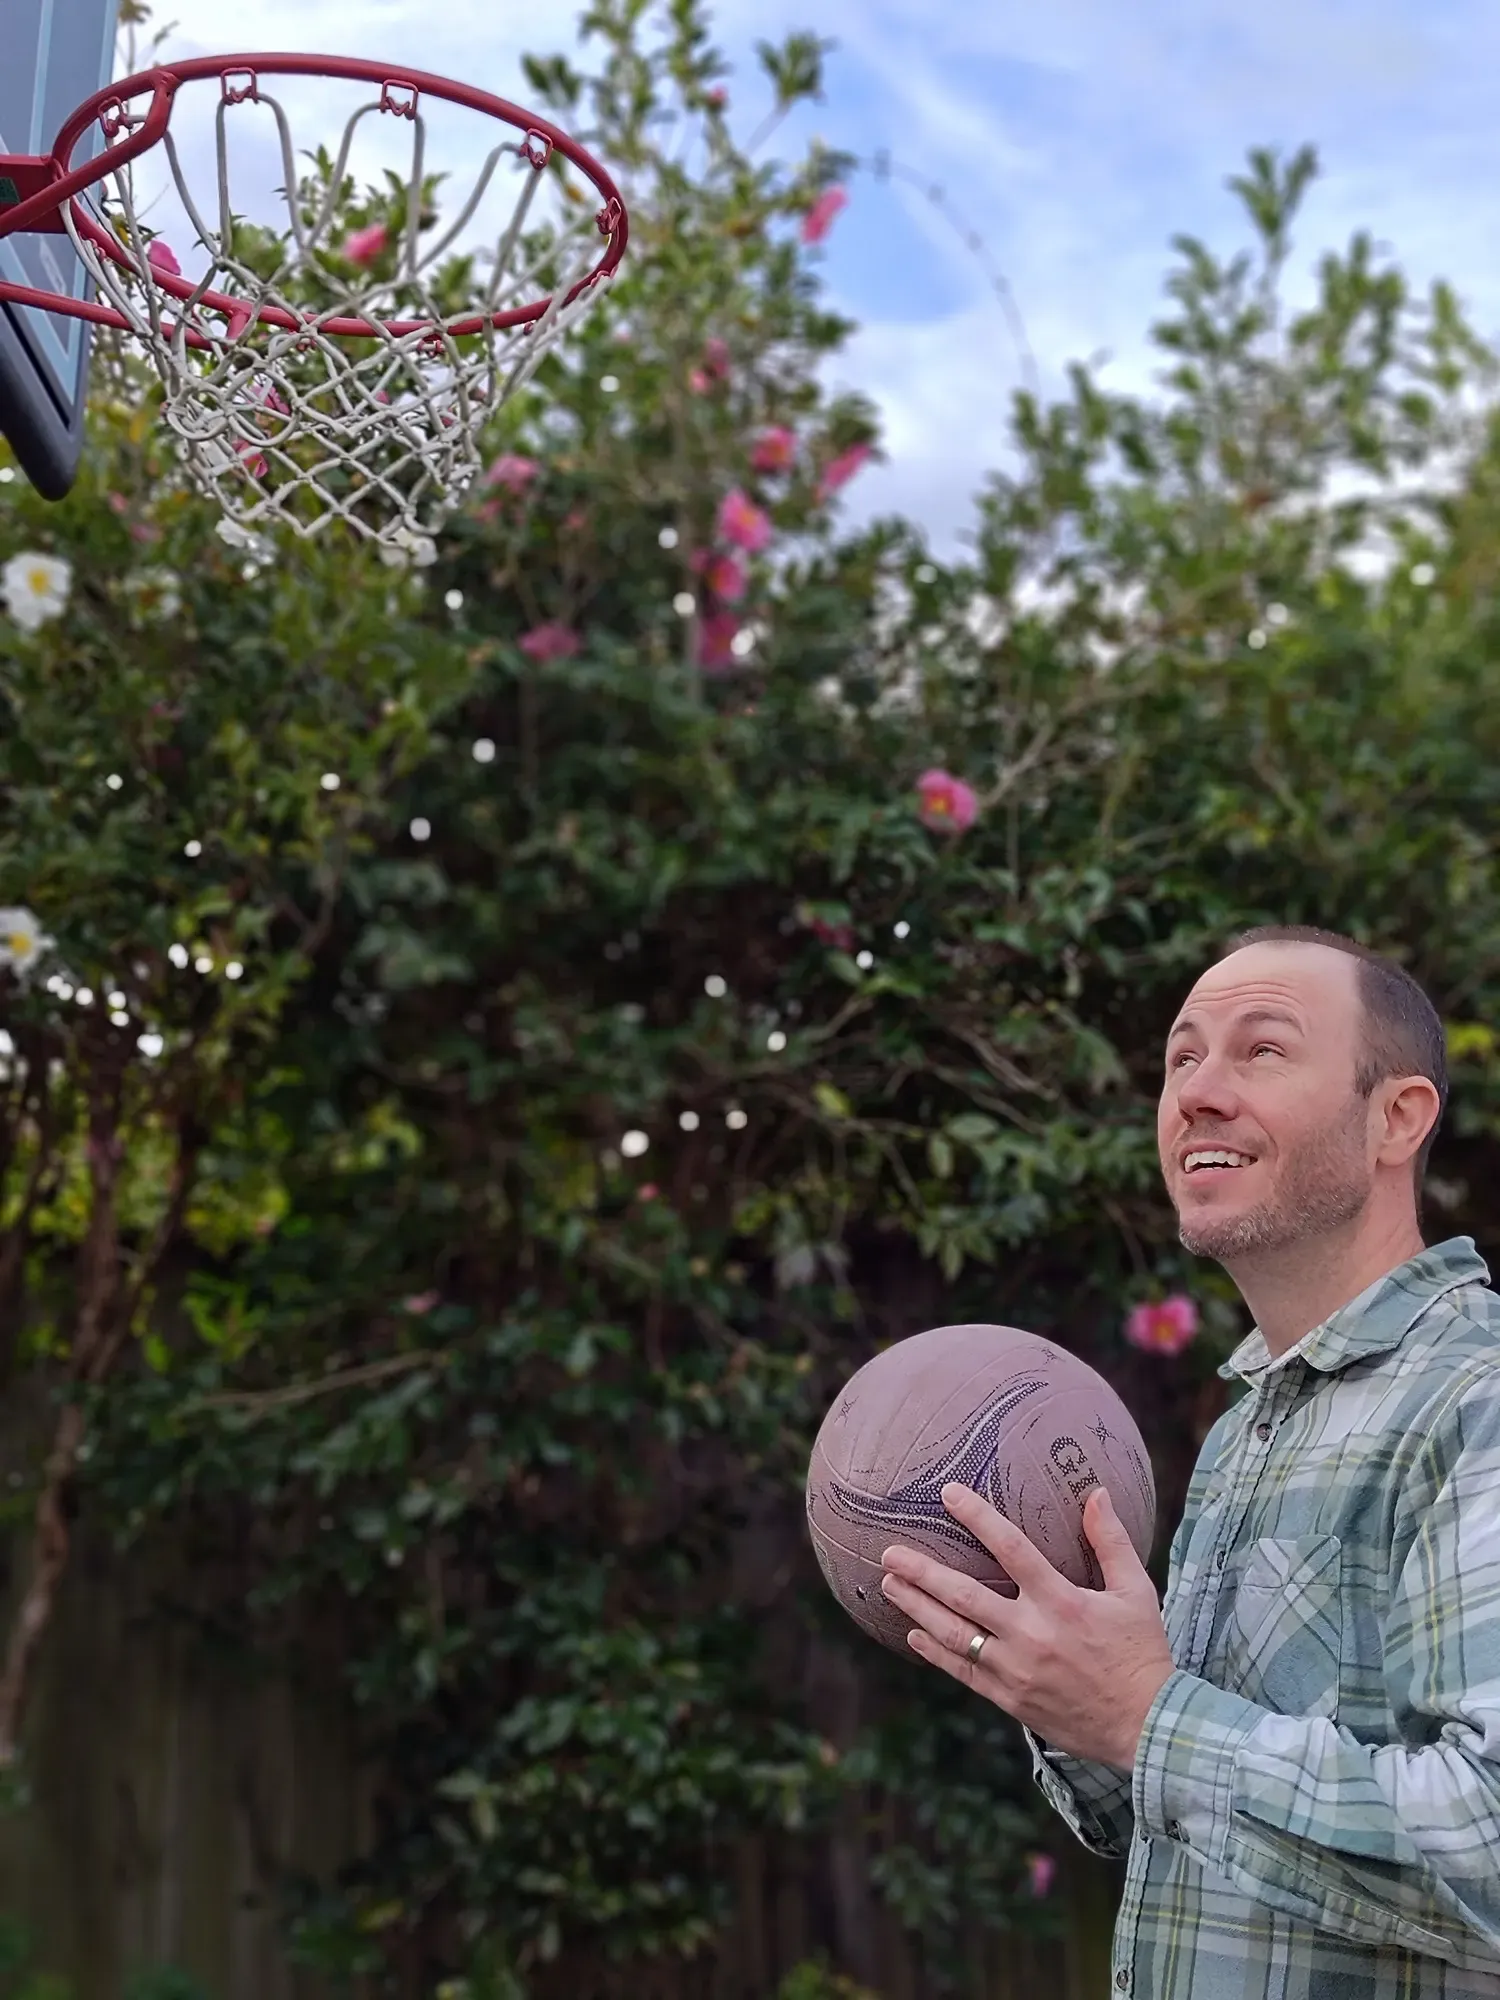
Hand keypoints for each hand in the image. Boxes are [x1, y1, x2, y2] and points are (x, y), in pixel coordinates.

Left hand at [880, 1482, 1174, 1771]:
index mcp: (1063, 1602)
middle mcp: (1033, 1634)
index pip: (1012, 1548)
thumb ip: (1111, 1541)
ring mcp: (1017, 1670)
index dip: (978, 1517)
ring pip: (955, 1635)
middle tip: (889, 1552)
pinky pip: (964, 1672)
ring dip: (917, 1608)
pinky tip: (914, 1634)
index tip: (949, 1493)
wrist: (1146, 1726)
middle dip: (922, 1572)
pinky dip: (935, 1652)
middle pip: (964, 1596)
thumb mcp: (1136, 1592)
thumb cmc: (1141, 1653)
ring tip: (889, 1584)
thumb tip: (1096, 1492)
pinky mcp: (1011, 1699)